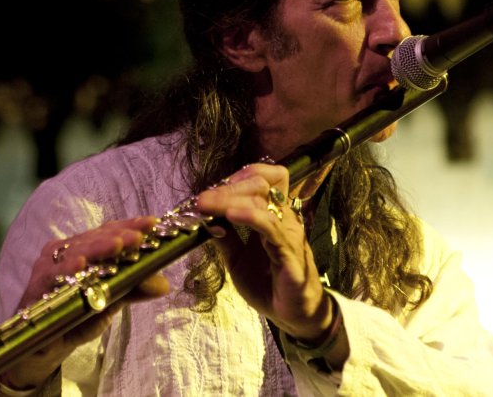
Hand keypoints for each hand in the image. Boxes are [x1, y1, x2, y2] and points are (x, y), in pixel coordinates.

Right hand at [0, 216, 168, 390]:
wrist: (44, 347)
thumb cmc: (76, 316)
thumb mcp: (109, 302)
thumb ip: (132, 289)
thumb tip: (163, 284)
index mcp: (83, 249)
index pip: (108, 232)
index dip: (129, 225)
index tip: (152, 223)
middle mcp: (65, 252)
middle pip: (94, 238)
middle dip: (118, 236)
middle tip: (139, 236)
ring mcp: (49, 266)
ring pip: (75, 251)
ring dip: (97, 248)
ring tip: (117, 244)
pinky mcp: (37, 286)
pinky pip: (53, 276)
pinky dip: (66, 269)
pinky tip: (79, 265)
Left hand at [194, 162, 334, 343]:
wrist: (291, 315)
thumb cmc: (267, 284)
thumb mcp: (236, 259)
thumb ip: (224, 238)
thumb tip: (204, 219)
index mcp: (273, 215)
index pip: (265, 177)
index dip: (240, 175)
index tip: (212, 188)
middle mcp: (284, 218)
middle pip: (261, 183)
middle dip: (228, 187)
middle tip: (201, 199)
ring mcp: (289, 234)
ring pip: (263, 201)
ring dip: (230, 199)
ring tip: (206, 205)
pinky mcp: (290, 255)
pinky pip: (271, 228)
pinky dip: (250, 216)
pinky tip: (230, 215)